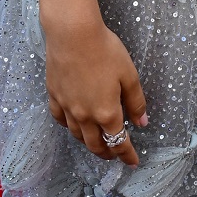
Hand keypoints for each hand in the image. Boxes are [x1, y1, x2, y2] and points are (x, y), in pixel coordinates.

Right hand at [45, 16, 147, 163]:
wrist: (72, 34)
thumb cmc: (105, 51)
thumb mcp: (129, 76)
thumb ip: (136, 102)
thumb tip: (142, 123)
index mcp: (107, 113)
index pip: (119, 142)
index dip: (127, 155)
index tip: (133, 162)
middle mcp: (85, 115)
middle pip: (96, 145)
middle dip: (107, 154)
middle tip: (115, 156)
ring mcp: (67, 107)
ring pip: (77, 135)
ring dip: (89, 143)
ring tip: (97, 143)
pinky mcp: (54, 95)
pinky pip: (60, 119)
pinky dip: (69, 127)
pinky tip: (73, 124)